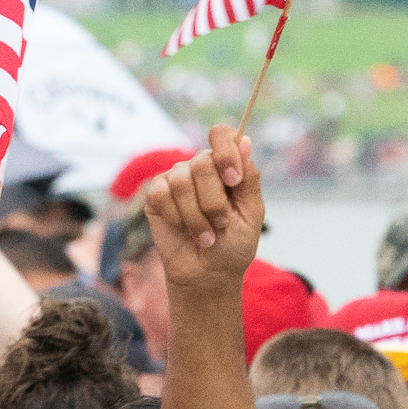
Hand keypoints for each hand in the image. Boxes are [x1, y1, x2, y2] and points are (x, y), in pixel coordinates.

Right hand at [144, 125, 261, 290]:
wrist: (208, 274)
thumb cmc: (233, 244)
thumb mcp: (251, 213)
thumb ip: (248, 178)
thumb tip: (243, 139)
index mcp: (226, 165)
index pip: (221, 134)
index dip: (226, 153)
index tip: (233, 181)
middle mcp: (199, 166)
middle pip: (202, 163)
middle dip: (214, 201)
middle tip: (220, 223)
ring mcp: (175, 178)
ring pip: (181, 180)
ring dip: (196, 216)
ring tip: (205, 235)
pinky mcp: (156, 195)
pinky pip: (161, 194)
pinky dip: (176, 218)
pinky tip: (183, 230)